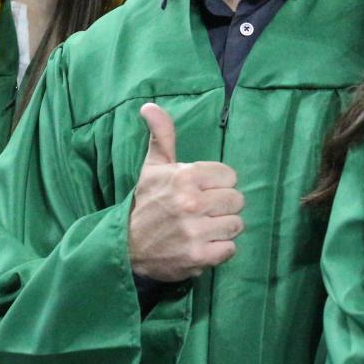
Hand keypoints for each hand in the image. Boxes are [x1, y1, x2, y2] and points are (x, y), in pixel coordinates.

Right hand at [128, 103, 243, 282]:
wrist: (127, 248)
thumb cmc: (145, 203)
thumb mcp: (152, 167)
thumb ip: (161, 135)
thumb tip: (149, 106)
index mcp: (184, 177)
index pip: (230, 176)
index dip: (218, 183)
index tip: (202, 190)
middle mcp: (191, 203)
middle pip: (237, 200)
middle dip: (223, 206)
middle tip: (203, 211)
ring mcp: (195, 232)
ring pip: (236, 224)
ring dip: (222, 228)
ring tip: (203, 228)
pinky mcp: (199, 257)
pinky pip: (230, 249)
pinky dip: (220, 249)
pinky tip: (203, 244)